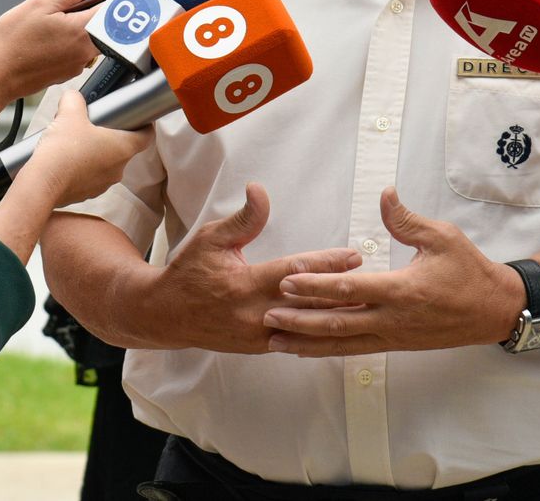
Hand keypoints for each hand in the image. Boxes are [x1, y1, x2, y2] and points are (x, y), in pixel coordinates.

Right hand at [0, 0, 100, 101]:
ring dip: (81, 29)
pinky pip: (77, 53)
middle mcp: (86, 52)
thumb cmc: (13, 42)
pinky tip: (48, 39)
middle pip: (104, 28)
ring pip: (90, 41)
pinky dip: (69, 43)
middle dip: (94, 13)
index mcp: (83, 32)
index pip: (112, 11)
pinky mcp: (66, 73)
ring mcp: (77, 66)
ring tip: (56, 21)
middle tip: (77, 4)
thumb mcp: (38, 4)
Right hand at [20, 91, 153, 206]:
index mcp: (123, 147)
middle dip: (111, 135)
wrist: (42, 184)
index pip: (147, 135)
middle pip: (123, 148)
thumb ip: (75, 99)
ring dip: (96, 152)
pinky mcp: (86, 193)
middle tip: (96, 124)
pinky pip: (90, 176)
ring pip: (105, 163)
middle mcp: (118, 169)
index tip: (138, 118)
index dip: (145, 124)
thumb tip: (74, 98)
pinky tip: (66, 158)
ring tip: (76, 141)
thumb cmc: (62, 151)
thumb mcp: (69, 113)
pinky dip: (82, 167)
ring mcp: (103, 184)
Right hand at [142, 183, 362, 352]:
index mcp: (244, 285)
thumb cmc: (189, 271)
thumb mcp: (211, 238)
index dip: (325, 263)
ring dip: (336, 316)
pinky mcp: (260, 347)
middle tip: (373, 281)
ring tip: (366, 306)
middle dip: (342, 292)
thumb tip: (260, 191)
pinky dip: (318, 333)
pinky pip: (296, 340)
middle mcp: (255, 315)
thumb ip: (243, 219)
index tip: (354, 256)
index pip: (294, 272)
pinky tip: (340, 328)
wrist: (166, 314)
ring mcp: (259, 336)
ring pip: (307, 327)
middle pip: (308, 304)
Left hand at [262, 187, 520, 356]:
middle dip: (300, 321)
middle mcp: (393, 318)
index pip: (350, 288)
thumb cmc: (469, 270)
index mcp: (402, 290)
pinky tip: (306, 348)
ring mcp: (393, 336)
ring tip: (273, 342)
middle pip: (338, 322)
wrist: (494, 310)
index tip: (287, 280)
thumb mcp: (443, 237)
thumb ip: (407, 220)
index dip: (316, 285)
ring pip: (343, 342)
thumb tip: (385, 194)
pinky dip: (328, 348)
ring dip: (307, 343)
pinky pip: (355, 348)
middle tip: (266, 316)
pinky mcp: (394, 344)